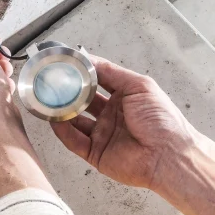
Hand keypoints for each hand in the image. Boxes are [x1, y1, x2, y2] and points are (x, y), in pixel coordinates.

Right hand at [50, 58, 200, 191]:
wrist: (168, 155)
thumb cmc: (160, 119)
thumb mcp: (138, 86)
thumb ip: (111, 72)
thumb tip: (88, 59)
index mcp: (124, 97)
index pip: (97, 80)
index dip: (82, 72)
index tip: (64, 63)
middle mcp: (111, 115)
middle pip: (83, 100)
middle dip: (67, 91)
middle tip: (50, 81)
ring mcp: (102, 134)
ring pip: (75, 120)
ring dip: (61, 111)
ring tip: (46, 99)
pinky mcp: (96, 154)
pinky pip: (74, 141)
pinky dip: (62, 131)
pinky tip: (54, 119)